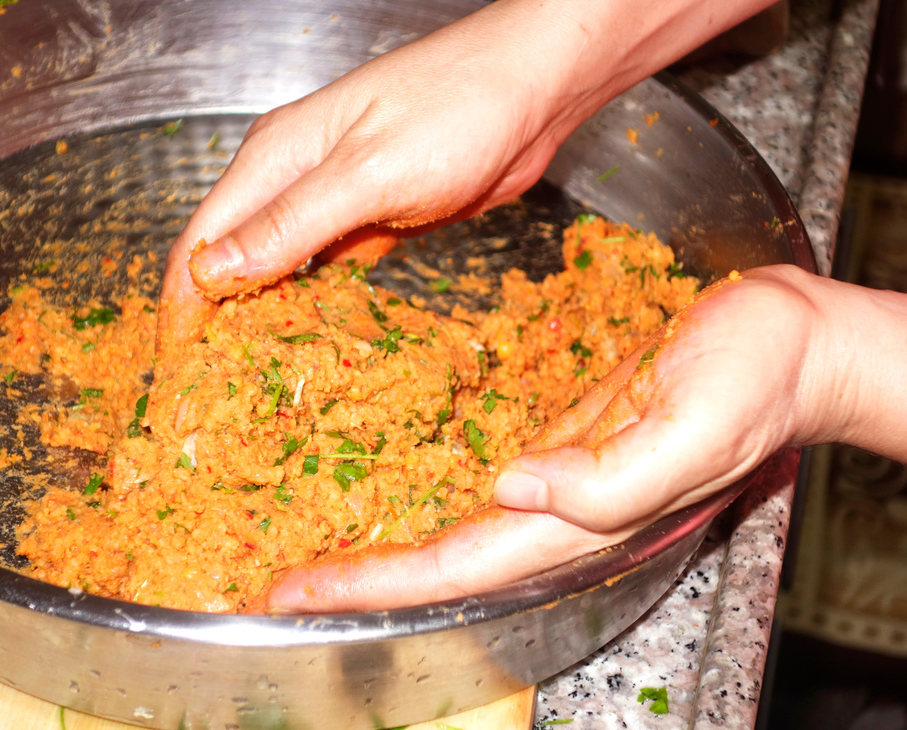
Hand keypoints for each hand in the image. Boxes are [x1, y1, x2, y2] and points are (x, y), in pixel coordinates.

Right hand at [156, 0, 778, 356]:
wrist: (532, 91)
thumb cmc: (457, 108)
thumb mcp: (368, 172)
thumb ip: (291, 223)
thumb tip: (213, 269)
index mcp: (277, 158)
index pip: (202, 239)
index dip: (181, 304)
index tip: (174, 364)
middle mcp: (296, 177)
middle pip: (234, 256)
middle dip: (215, 317)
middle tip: (211, 383)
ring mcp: (336, 198)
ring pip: (280, 266)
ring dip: (263, 314)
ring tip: (252, 373)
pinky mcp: (374, 216)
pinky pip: (328, 269)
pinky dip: (315, 304)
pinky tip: (313, 339)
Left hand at [265, 265, 906, 612]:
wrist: (790, 336)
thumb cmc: (759, 374)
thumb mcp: (701, 424)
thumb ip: (614, 476)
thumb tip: (517, 484)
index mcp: (585, 513)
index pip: (459, 565)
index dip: (377, 583)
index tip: (303, 590)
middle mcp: (557, 501)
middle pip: (438, 554)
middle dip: (358, 572)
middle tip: (279, 574)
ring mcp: (553, 467)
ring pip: (449, 516)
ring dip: (378, 530)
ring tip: (309, 531)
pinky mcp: (555, 426)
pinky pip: (472, 463)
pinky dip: (419, 475)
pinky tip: (384, 466)